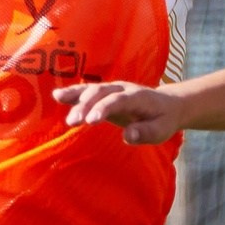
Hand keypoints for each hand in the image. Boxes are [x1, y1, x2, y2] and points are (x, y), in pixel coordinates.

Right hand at [57, 81, 189, 145]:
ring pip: (93, 89)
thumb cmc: (163, 120)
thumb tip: (128, 135)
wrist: (167, 104)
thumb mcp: (161, 130)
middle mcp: (123, 89)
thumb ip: (146, 133)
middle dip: (86, 105)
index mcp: (138, 97)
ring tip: (58, 99)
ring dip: (76, 96)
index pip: (118, 100)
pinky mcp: (106, 94)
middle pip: (102, 93)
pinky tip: (58, 95)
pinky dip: (74, 93)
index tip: (90, 121)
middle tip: (71, 122)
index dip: (103, 108)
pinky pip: (89, 91)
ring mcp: (113, 89)